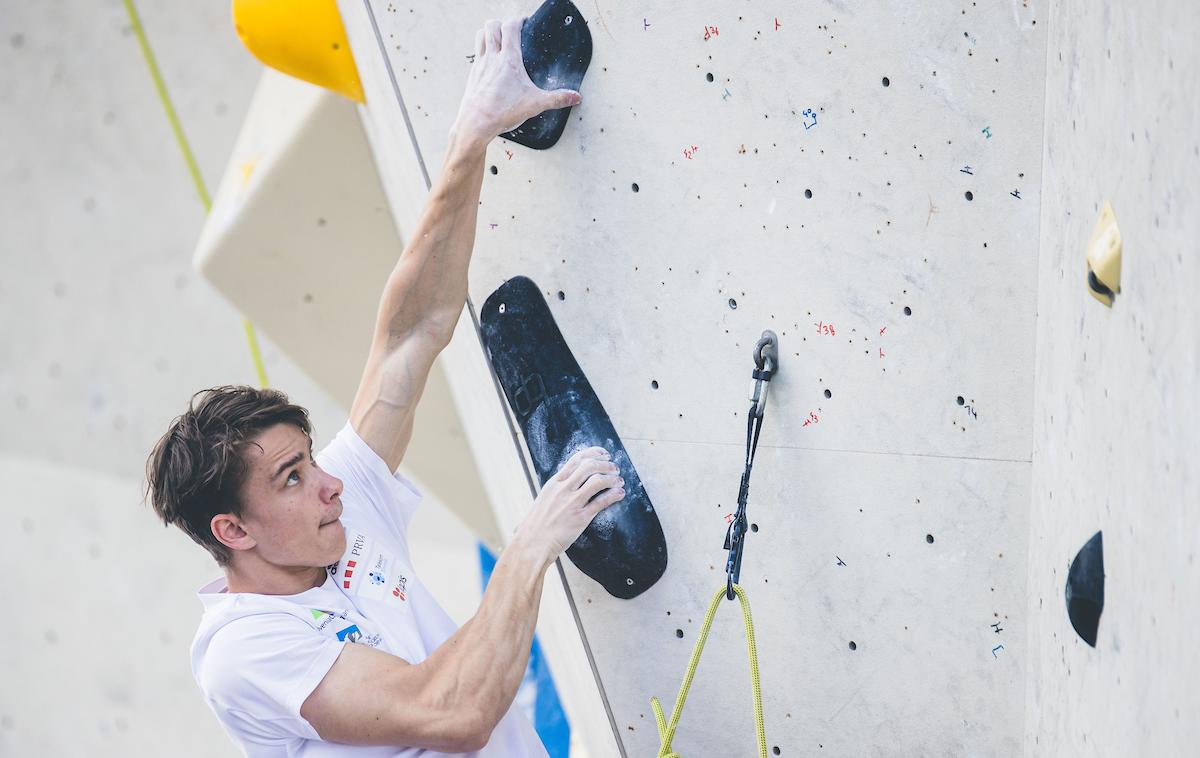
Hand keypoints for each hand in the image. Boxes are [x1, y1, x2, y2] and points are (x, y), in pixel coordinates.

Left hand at [452, 17, 582, 146]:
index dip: (518, 20)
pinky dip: (483, 50)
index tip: (524, 23)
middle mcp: (492, 57)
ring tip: (499, 39)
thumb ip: (557, 99)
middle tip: (511, 30)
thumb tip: (575, 97)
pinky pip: (477, 53)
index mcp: (509, 59)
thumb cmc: (502, 111)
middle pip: (492, 25)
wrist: (476, 123)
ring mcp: (480, 64)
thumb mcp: (536, 104)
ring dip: (489, 32)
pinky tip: (491, 62)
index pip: (511, 26)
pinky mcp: (473, 74)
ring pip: (481, 35)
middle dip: (502, 23)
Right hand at [512, 446, 624, 567]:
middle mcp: (563, 489)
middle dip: (606, 465)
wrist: (532, 544)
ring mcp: (572, 502)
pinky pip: (601, 501)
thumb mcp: (544, 498)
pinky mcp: (580, 517)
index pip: (576, 460)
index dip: (594, 453)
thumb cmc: (537, 525)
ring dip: (612, 478)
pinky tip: (619, 493)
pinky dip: (613, 495)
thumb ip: (558, 489)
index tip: (604, 454)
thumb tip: (572, 482)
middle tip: (614, 468)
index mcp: (554, 483)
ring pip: (597, 481)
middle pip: (589, 466)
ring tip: (619, 480)